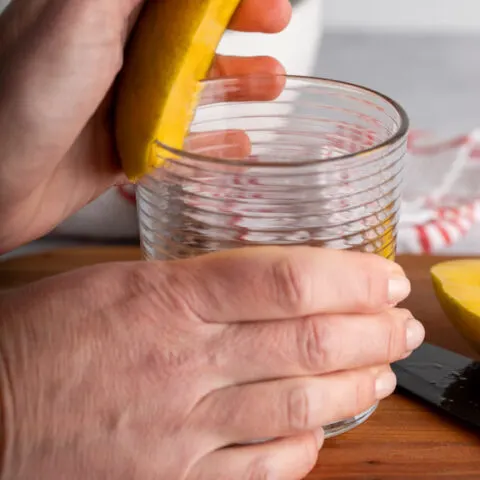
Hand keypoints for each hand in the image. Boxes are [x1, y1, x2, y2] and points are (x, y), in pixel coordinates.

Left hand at [0, 0, 291, 251]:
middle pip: (192, 30)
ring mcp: (123, 101)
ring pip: (193, 85)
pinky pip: (181, 138)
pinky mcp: (126, 145)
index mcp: (107, 12)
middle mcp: (116, 52)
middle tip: (277, 28)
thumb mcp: (80, 16)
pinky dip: (213, 140)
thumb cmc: (21, 99)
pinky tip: (239, 145)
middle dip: (241, 25)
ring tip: (272, 86)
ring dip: (237, 82)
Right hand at [0, 247, 422, 478]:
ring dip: (355, 387)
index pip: (284, 279)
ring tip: (384, 369)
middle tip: (404, 324)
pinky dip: (306, 446)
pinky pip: (263, 469)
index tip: (385, 277)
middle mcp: (184, 363)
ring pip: (298, 406)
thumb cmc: (50, 333)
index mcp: (167, 299)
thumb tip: (270, 285)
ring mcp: (182, 429)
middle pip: (307, 343)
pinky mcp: (174, 478)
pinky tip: (322, 428)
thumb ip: (199, 284)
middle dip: (373, 331)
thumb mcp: (123, 283)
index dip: (349, 276)